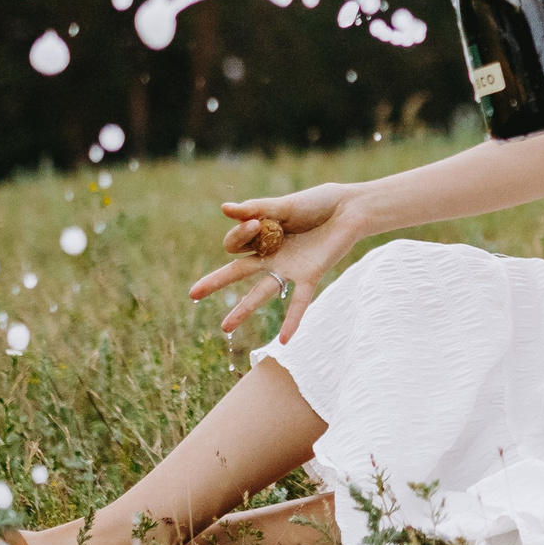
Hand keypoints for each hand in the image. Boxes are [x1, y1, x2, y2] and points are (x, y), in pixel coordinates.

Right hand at [191, 184, 378, 343]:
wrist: (351, 209)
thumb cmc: (317, 203)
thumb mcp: (285, 205)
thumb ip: (257, 209)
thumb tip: (224, 208)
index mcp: (261, 236)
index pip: (236, 243)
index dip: (240, 234)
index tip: (253, 221)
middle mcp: (271, 256)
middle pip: (238, 272)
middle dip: (215, 282)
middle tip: (192, 295)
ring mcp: (289, 268)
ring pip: (261, 292)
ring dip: (244, 310)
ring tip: (225, 327)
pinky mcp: (310, 275)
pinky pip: (299, 302)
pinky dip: (292, 320)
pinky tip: (284, 340)